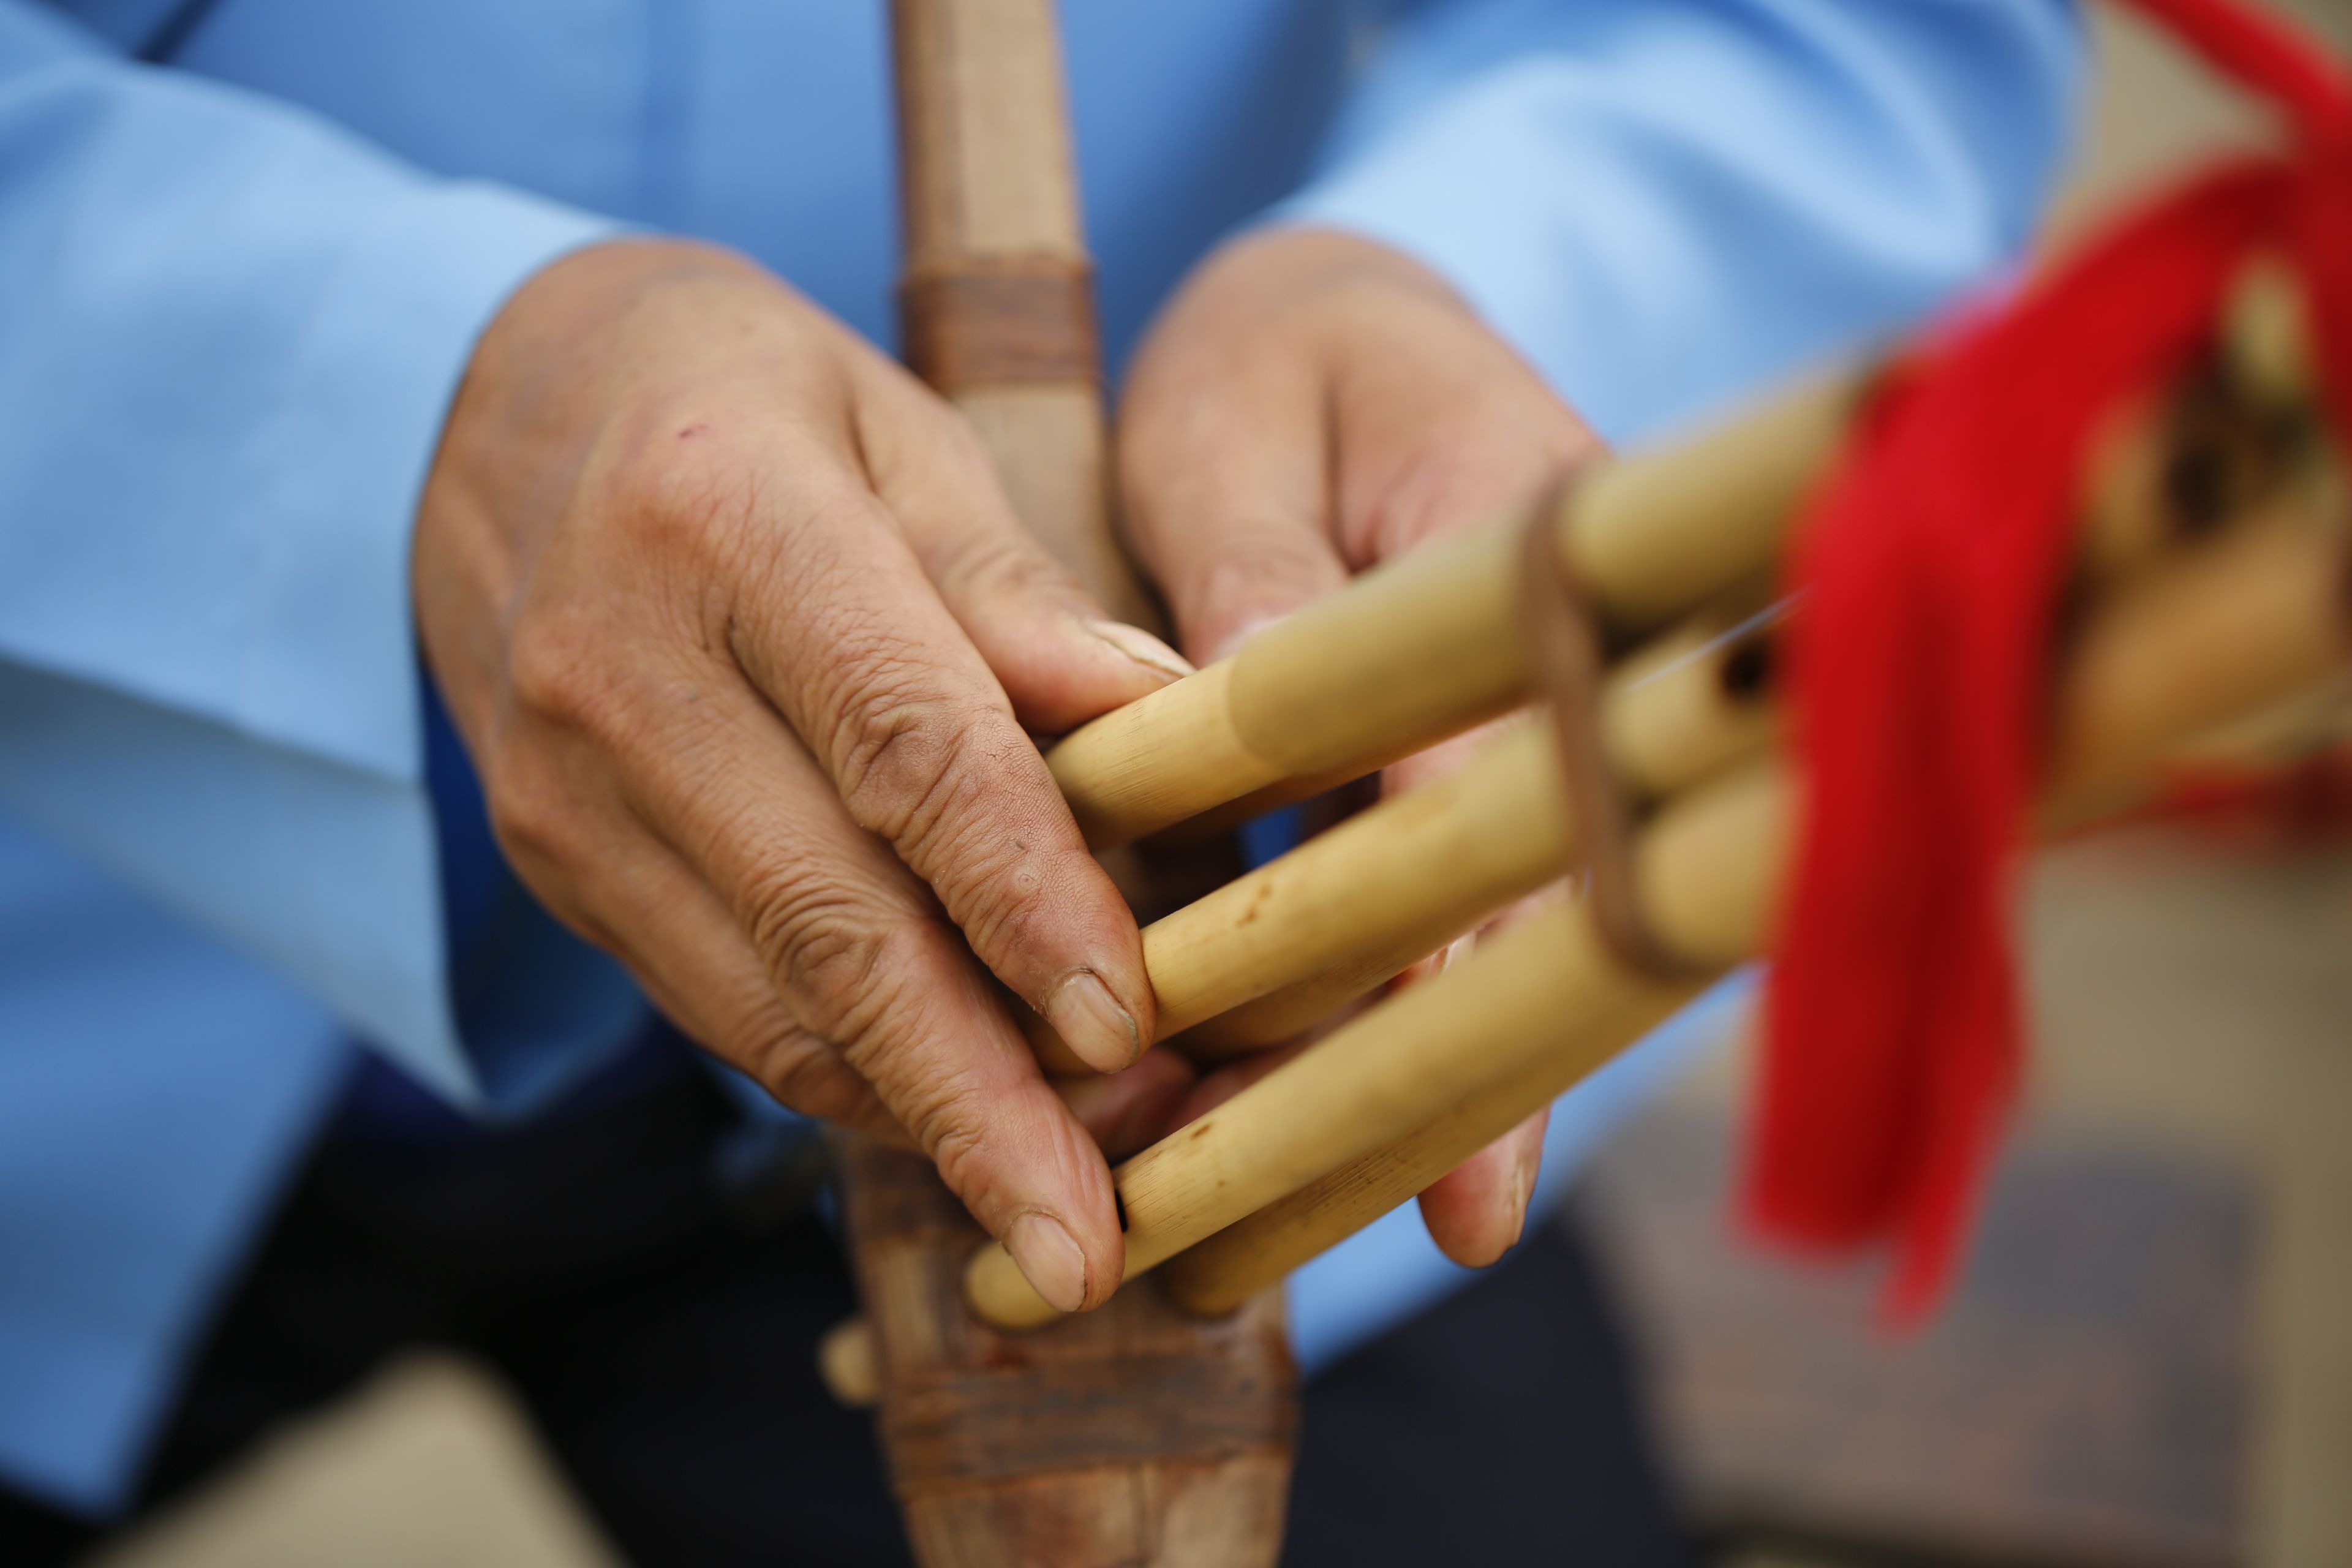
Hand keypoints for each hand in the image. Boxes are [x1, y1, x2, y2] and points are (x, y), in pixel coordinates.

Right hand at [414, 239, 1196, 1312]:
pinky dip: (843, 1072)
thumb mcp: (896, 431)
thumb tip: (1170, 722)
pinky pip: (720, 1001)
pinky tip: (951, 1113)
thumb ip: (1020, 594)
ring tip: (1060, 1200)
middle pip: (825, 924)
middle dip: (972, 1101)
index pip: (902, 746)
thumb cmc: (742, 401)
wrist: (486, 409)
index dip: (1023, 900)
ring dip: (920, 1118)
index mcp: (725, 520)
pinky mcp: (552, 861)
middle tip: (1090, 1237)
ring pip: (766, 1002)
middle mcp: (616, 671)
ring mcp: (562, 787)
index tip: (1126, 1028)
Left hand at [1119, 227, 1603, 1265]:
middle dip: (1479, 1066)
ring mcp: (1538, 727)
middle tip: (1453, 1229)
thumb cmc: (1293, 364)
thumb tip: (1257, 690)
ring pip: (1502, 924)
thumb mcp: (1243, 429)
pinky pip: (1453, 905)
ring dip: (1425, 1059)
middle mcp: (1561, 665)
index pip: (1500, 785)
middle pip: (1533, 895)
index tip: (1467, 1151)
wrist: (1356, 329)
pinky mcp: (1486, 775)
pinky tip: (1312, 1110)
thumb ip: (1254, 566)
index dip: (1470, 968)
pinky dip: (1387, 1002)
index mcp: (1522, 554)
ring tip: (1339, 1209)